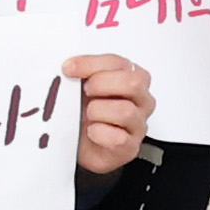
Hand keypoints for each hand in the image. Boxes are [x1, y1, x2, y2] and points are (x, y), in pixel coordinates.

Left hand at [62, 53, 152, 176]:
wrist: (81, 144)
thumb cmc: (85, 113)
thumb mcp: (81, 87)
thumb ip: (81, 73)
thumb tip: (69, 66)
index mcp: (131, 78)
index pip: (118, 63)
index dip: (91, 64)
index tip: (69, 69)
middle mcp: (140, 100)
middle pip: (133, 83)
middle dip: (102, 84)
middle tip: (85, 92)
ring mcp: (137, 124)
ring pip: (126, 111)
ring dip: (98, 111)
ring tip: (88, 115)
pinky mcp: (130, 147)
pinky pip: (119, 138)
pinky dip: (100, 134)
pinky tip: (91, 131)